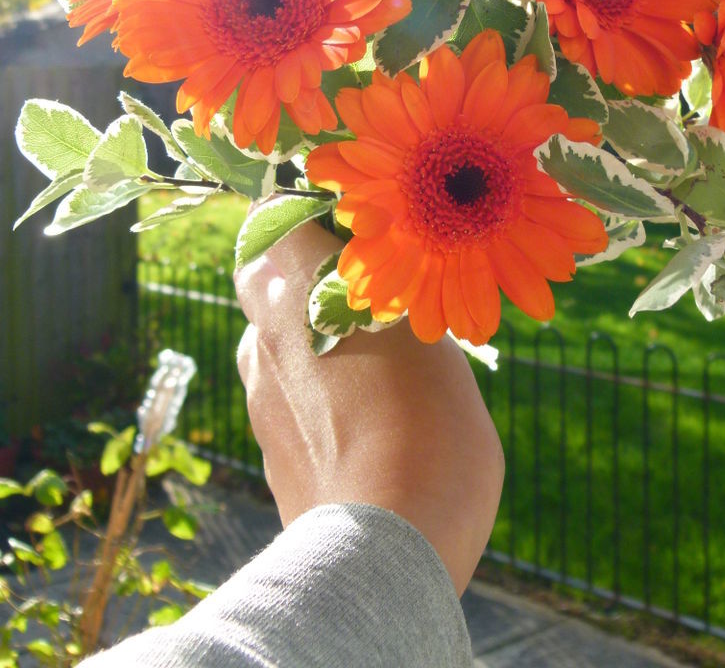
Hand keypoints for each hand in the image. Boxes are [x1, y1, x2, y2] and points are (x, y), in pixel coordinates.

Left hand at [235, 221, 503, 595]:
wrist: (386, 546)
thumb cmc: (430, 428)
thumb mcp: (434, 343)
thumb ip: (395, 303)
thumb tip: (383, 290)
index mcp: (303, 284)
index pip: (274, 213)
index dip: (304, 210)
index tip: (349, 222)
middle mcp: (268, 328)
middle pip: (262, 269)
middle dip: (297, 265)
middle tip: (359, 282)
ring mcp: (258, 388)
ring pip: (270, 332)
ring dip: (305, 329)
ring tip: (371, 356)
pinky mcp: (263, 440)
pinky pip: (281, 388)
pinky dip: (309, 386)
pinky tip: (360, 413)